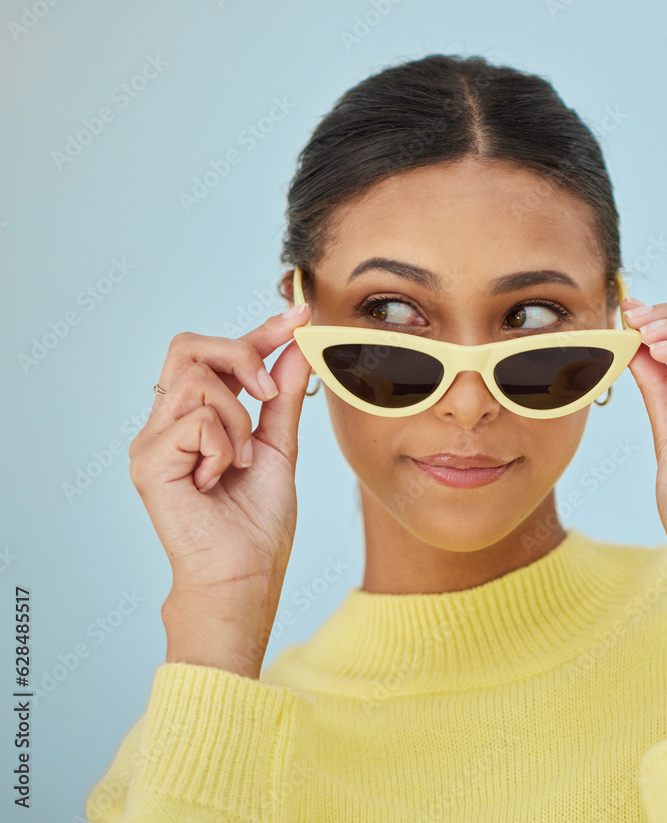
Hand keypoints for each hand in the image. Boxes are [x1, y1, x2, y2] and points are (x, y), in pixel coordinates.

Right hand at [128, 303, 312, 674]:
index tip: (298, 314)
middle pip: (190, 346)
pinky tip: (220, 479)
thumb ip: (282, 398)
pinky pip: (197, 420)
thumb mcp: (279, 446)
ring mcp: (153, 440)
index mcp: (197, 419)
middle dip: (242, 356)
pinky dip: (225, 447)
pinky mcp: (147, 460)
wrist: (245, 574)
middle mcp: (167, 423)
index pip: (218, 355)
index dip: (259, 331)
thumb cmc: (257, 523)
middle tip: (270, 396)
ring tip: (243, 461)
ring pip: (198, 380)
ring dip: (239, 419)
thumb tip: (295, 347)